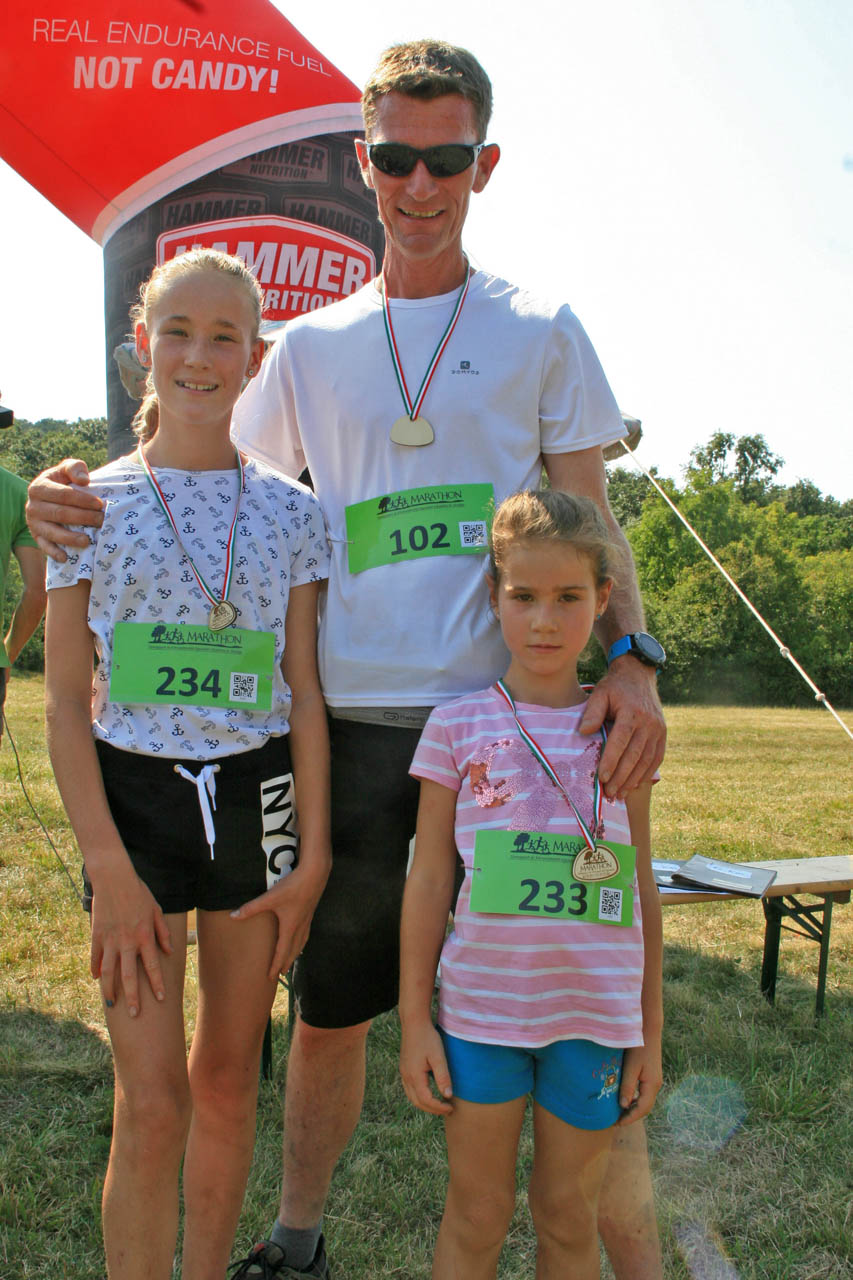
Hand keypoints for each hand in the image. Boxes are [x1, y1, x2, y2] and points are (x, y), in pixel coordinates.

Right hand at [26, 459, 102, 561]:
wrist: (51, 497)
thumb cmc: (63, 481)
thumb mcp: (67, 469)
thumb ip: (75, 468)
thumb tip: (84, 481)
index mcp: (39, 487)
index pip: (63, 494)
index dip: (82, 499)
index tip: (100, 504)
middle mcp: (33, 506)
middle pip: (60, 513)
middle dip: (83, 518)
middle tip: (101, 521)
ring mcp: (33, 523)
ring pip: (52, 532)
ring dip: (70, 538)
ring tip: (87, 541)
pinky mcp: (36, 537)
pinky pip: (44, 546)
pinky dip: (54, 553)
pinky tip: (66, 558)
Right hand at [90, 871, 171, 1016]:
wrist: (114, 878)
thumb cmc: (138, 892)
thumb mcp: (156, 909)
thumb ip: (162, 932)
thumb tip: (168, 952)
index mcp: (144, 936)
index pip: (152, 966)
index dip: (157, 984)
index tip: (161, 999)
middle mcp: (127, 942)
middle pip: (129, 976)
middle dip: (133, 997)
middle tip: (135, 1014)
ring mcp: (110, 940)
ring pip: (109, 972)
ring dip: (111, 991)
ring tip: (112, 1005)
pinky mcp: (96, 935)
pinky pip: (95, 957)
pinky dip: (95, 970)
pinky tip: (97, 979)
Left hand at [230, 860, 328, 979]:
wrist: (315, 874)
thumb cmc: (293, 886)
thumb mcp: (270, 897)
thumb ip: (251, 908)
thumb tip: (233, 916)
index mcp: (290, 927)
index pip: (281, 952)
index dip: (275, 965)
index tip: (271, 978)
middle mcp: (299, 927)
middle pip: (293, 951)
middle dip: (286, 963)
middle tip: (281, 974)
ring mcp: (306, 920)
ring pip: (301, 943)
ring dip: (295, 954)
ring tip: (291, 960)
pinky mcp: (310, 912)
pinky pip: (305, 934)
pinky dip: (301, 942)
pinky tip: (300, 938)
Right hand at [400, 1020, 453, 1114]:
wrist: (414, 1022)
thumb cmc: (427, 1037)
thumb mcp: (438, 1056)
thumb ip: (443, 1077)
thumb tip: (447, 1095)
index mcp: (414, 1076)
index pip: (426, 1100)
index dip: (438, 1107)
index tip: (451, 1108)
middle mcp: (406, 1077)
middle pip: (417, 1101)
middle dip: (432, 1109)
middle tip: (446, 1110)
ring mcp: (403, 1072)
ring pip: (412, 1097)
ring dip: (425, 1104)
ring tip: (439, 1104)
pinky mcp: (404, 1068)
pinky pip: (409, 1089)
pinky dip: (419, 1096)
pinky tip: (428, 1092)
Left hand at [580, 657, 665, 797]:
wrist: (639, 675)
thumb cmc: (615, 686)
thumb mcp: (600, 693)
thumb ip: (593, 712)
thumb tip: (584, 732)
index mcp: (632, 712)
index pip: (621, 741)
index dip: (611, 761)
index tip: (601, 777)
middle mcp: (649, 722)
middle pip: (635, 755)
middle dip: (621, 776)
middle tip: (609, 793)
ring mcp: (658, 729)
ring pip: (647, 760)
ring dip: (633, 779)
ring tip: (620, 794)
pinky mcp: (663, 734)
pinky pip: (656, 758)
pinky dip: (646, 773)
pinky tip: (635, 784)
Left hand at [617, 1041, 661, 1125]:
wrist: (649, 1031)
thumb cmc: (639, 1047)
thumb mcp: (631, 1067)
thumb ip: (627, 1086)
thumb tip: (623, 1106)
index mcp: (652, 1085)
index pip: (642, 1109)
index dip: (630, 1118)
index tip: (618, 1123)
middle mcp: (656, 1085)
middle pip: (645, 1107)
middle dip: (632, 1116)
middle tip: (616, 1121)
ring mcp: (655, 1080)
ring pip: (645, 1100)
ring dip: (633, 1108)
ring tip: (619, 1113)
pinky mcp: (651, 1075)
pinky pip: (644, 1093)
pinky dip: (635, 1099)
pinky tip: (625, 1098)